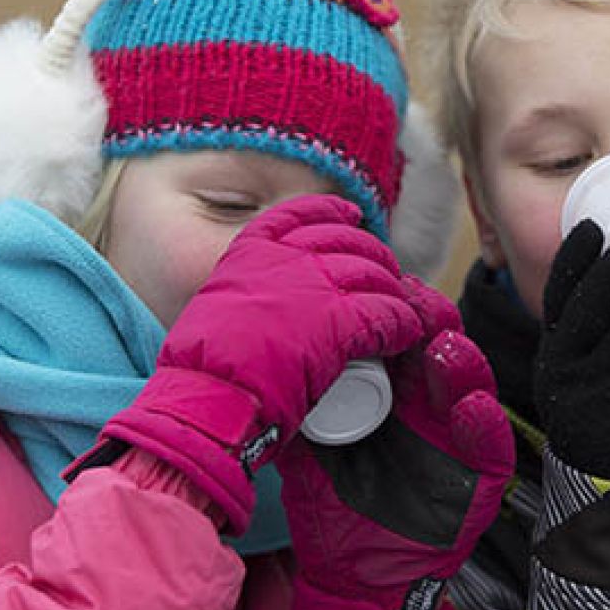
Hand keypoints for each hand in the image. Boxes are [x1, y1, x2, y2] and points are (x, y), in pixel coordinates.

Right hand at [80, 195, 425, 534]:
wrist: (207, 397)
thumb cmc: (202, 371)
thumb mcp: (215, 310)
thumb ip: (239, 299)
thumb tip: (256, 312)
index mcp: (250, 252)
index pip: (300, 214)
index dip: (332, 212)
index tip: (351, 217)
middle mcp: (285, 260)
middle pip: (348, 242)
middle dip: (374, 256)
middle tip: (385, 277)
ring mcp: (315, 286)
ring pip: (374, 276)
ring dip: (394, 291)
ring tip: (400, 309)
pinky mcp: (340, 322)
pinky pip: (387, 313)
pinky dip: (402, 322)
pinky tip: (406, 331)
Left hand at [278, 278, 512, 609]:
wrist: (352, 573)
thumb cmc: (334, 501)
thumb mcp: (309, 438)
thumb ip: (300, 395)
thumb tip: (264, 345)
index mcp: (395, 387)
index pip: (404, 333)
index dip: (397, 307)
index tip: (380, 285)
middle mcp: (432, 403)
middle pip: (444, 346)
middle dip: (433, 320)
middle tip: (413, 305)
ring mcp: (459, 437)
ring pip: (475, 386)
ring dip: (463, 363)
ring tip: (443, 347)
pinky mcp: (481, 478)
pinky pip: (493, 445)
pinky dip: (484, 425)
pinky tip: (469, 409)